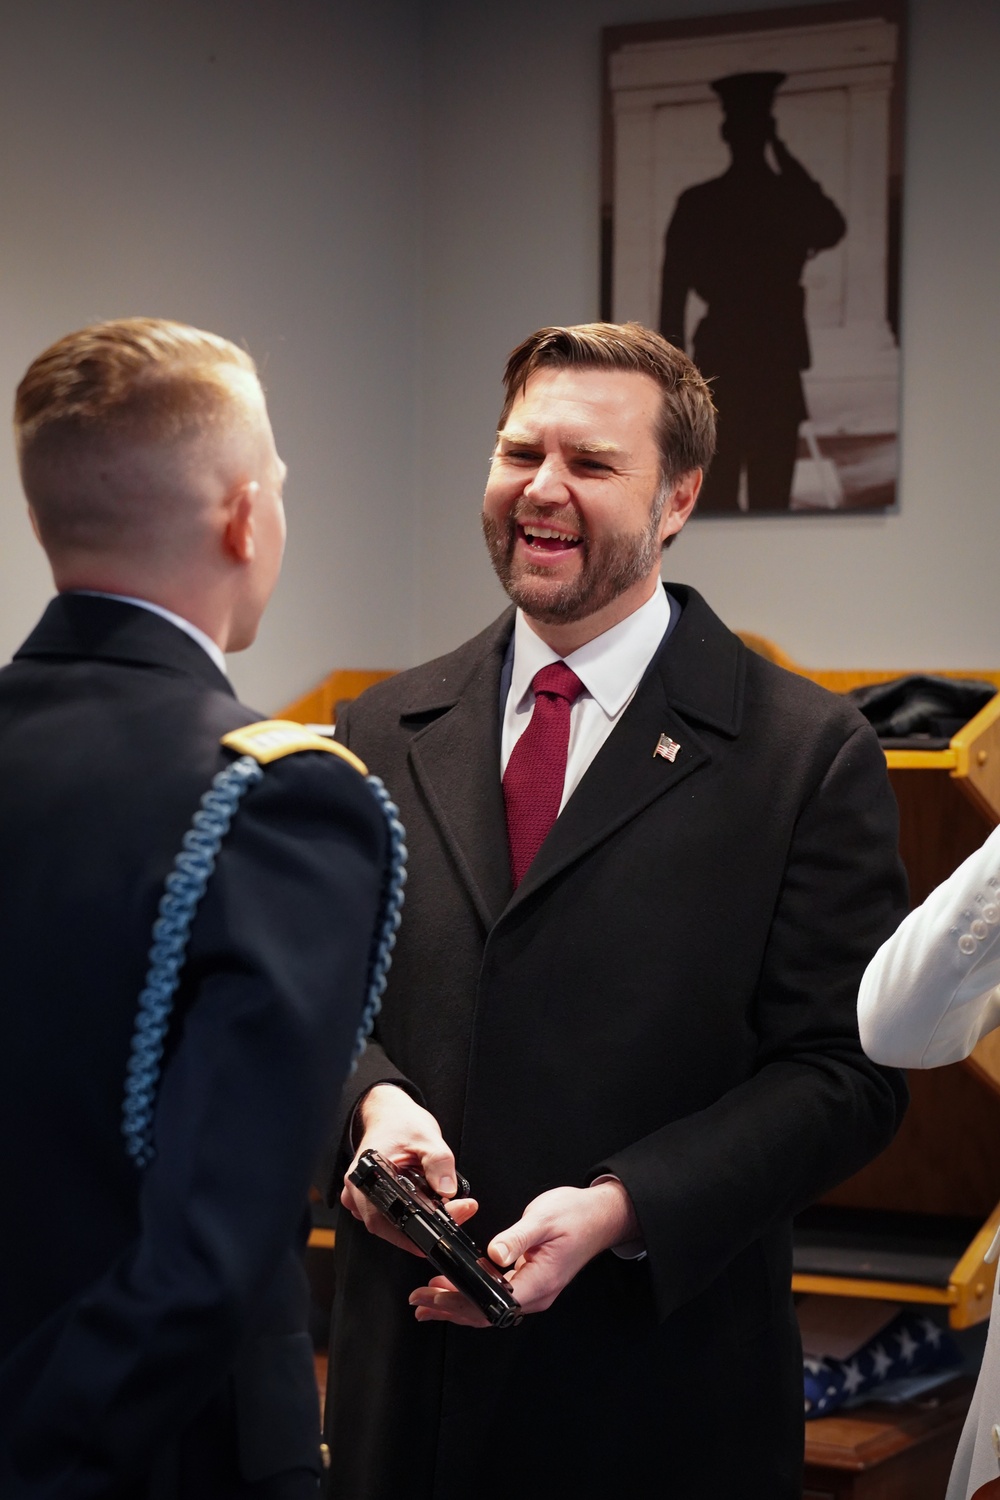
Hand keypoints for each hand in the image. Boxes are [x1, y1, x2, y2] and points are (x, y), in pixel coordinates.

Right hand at [340, 1084, 476, 1255]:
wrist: (390, 1114)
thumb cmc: (402, 1123)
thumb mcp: (427, 1137)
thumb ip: (438, 1162)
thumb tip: (447, 1190)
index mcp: (367, 1173)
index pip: (390, 1214)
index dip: (418, 1228)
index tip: (445, 1223)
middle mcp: (358, 1190)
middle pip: (390, 1227)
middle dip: (424, 1228)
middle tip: (454, 1211)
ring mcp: (361, 1198)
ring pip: (390, 1226)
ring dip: (418, 1223)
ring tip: (444, 1205)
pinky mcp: (370, 1200)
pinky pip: (389, 1219)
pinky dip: (409, 1216)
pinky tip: (426, 1203)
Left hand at [408, 1179, 638, 1325]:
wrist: (600, 1215)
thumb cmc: (576, 1215)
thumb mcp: (543, 1220)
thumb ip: (517, 1238)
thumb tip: (494, 1254)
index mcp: (538, 1282)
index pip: (491, 1304)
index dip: (460, 1304)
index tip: (434, 1296)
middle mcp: (536, 1293)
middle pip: (485, 1312)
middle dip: (449, 1309)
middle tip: (419, 1302)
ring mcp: (534, 1289)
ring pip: (489, 1306)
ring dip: (457, 1304)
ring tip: (428, 1299)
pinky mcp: (531, 1280)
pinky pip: (497, 1294)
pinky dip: (472, 1292)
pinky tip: (457, 1286)